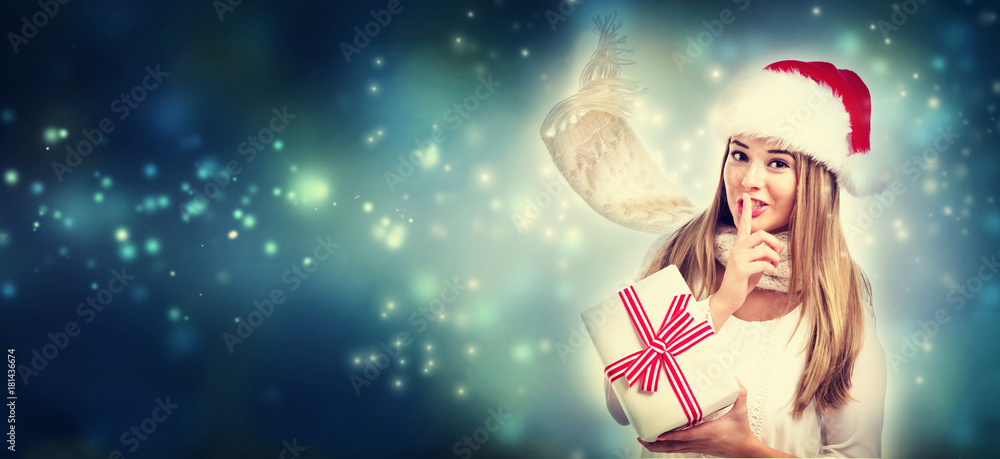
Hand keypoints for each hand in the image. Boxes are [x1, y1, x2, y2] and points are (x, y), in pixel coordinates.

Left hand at [637, 379, 773, 456]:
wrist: (746, 451)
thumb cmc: (741, 433)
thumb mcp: (741, 413)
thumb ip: (739, 395)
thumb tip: (736, 380)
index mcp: (708, 432)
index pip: (687, 435)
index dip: (673, 435)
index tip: (660, 434)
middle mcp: (700, 442)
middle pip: (674, 446)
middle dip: (656, 444)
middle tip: (642, 438)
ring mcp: (698, 447)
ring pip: (674, 449)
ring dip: (658, 447)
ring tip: (645, 441)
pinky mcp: (698, 449)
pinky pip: (679, 449)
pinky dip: (668, 446)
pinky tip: (660, 443)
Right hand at [714, 192, 784, 314]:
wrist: (729, 297)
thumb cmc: (743, 280)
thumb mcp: (754, 264)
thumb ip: (763, 254)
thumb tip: (777, 250)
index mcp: (739, 244)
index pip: (743, 223)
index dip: (746, 209)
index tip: (746, 195)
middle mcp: (737, 248)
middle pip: (760, 234)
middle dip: (774, 242)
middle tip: (779, 252)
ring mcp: (738, 258)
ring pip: (764, 250)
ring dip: (775, 258)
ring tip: (774, 266)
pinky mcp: (741, 269)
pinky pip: (763, 264)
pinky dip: (771, 269)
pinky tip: (769, 273)